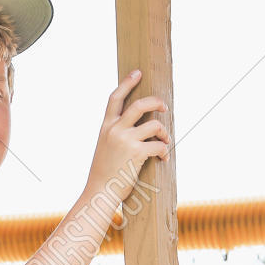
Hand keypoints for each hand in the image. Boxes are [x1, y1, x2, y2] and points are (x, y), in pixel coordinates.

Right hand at [85, 69, 171, 202]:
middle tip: (164, 106)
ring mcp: (125, 140)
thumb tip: (136, 127)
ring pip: (154, 124)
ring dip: (163, 132)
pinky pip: (158, 146)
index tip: (138, 72)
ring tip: (165, 140)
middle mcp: (114, 130)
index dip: (127, 83)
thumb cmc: (103, 173)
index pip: (115, 98)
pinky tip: (163, 159)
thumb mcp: (104, 148)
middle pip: (139, 105)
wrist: (99, 192)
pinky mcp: (136, 153)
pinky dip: (164, 151)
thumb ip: (115, 134)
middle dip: (155, 102)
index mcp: (105, 127)